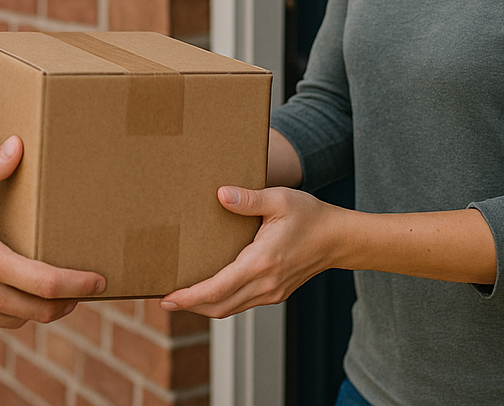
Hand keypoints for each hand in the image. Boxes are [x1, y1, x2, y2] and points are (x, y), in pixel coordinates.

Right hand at [0, 136, 105, 334]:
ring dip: (41, 307)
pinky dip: (11, 310)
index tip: (100, 282)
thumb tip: (18, 145)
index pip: (48, 283)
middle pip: (43, 310)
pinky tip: (12, 292)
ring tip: (53, 290)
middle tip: (84, 289)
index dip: (79, 285)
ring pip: (21, 319)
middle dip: (69, 301)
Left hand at [158, 185, 343, 317]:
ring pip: (230, 309)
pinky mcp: (275, 294)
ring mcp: (271, 292)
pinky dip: (221, 301)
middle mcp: (266, 283)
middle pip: (219, 306)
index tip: (168, 297)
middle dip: (190, 305)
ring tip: (181, 296)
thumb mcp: (279, 199)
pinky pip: (241, 304)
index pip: (217, 288)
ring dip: (204, 306)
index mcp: (262, 262)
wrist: (339, 238)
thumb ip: (249, 198)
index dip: (190, 296)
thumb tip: (221, 194)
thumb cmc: (309, 215)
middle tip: (164, 298)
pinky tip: (209, 290)